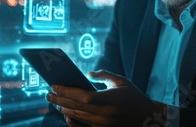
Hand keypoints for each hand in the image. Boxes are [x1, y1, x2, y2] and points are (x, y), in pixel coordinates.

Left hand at [46, 70, 166, 126]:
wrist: (147, 118)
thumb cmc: (134, 97)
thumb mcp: (122, 81)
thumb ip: (104, 75)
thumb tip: (88, 73)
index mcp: (109, 99)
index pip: (82, 96)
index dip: (66, 91)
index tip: (54, 85)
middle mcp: (104, 114)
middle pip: (76, 107)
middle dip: (59, 100)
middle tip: (48, 94)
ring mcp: (103, 124)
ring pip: (77, 117)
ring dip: (63, 109)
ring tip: (54, 101)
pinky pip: (82, 126)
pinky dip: (72, 120)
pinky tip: (66, 114)